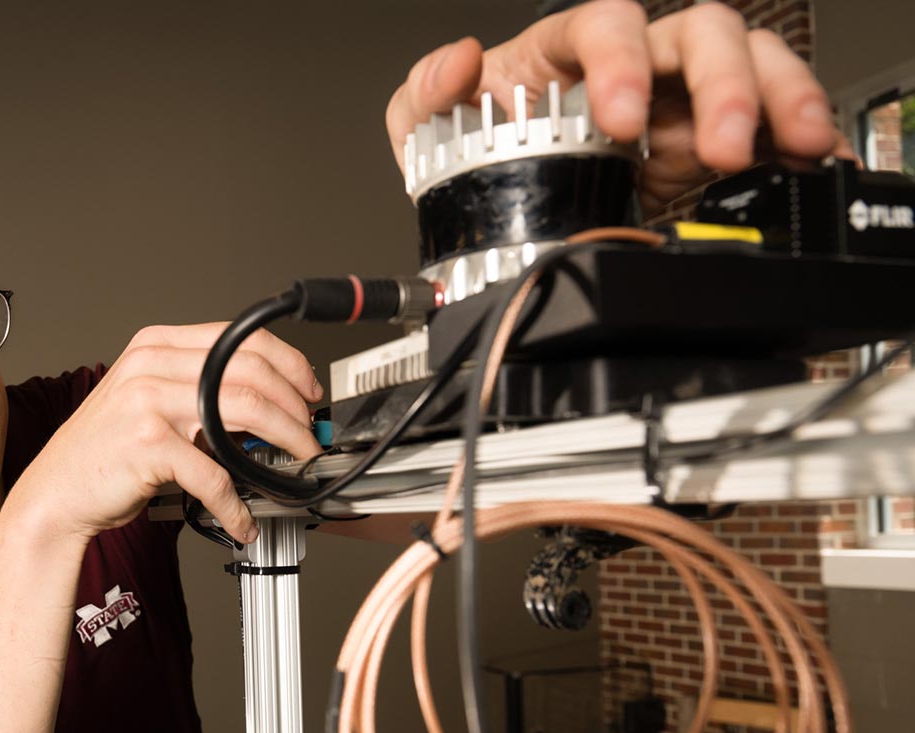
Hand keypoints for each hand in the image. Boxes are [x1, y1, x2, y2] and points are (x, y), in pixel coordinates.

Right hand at [12, 324, 323, 544]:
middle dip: (294, 406)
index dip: (288, 363)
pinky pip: (213, 473)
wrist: (56, 493)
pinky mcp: (148, 444)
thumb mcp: (151, 403)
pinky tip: (242, 520)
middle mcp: (152, 364)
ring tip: (296, 465)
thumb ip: (199, 393)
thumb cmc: (106, 454)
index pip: (240, 337)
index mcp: (157, 344)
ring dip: (283, 441)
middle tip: (308, 436)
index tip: (307, 390)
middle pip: (251, 370)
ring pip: (244, 410)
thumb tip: (269, 410)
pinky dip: (235, 503)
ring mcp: (147, 401)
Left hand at [385, 0, 854, 215]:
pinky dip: (795, 140)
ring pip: (750, 66)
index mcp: (569, 49)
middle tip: (721, 146)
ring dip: (776, 102)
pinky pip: (769, 127)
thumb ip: (427, 95)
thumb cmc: (477, 141)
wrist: (507, 204)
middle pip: (700, 34)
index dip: (622, 63)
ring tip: (788, 148)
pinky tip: (807, 161)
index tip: (620, 119)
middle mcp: (636, 63)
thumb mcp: (427, 125)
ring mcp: (680, 101)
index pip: (608, 26)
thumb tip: (455, 63)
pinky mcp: (711, 146)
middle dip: (721, 83)